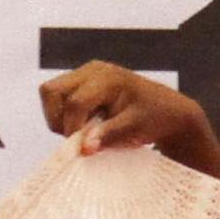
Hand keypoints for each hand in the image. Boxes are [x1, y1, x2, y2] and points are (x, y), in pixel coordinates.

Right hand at [37, 58, 219, 174]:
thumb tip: (83, 148)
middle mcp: (92, 70)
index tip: (84, 148)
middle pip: (52, 91)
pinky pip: (59, 97)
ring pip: (51, 93)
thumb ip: (108, 136)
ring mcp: (85, 74)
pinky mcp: (82, 83)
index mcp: (107, 78)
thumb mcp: (135, 129)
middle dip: (59, 119)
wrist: (168, 111)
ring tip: (83, 131)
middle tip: (78, 137)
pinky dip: (65, 114)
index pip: (75, 103)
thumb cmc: (155, 118)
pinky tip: (86, 125)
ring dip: (59, 117)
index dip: (73, 129)